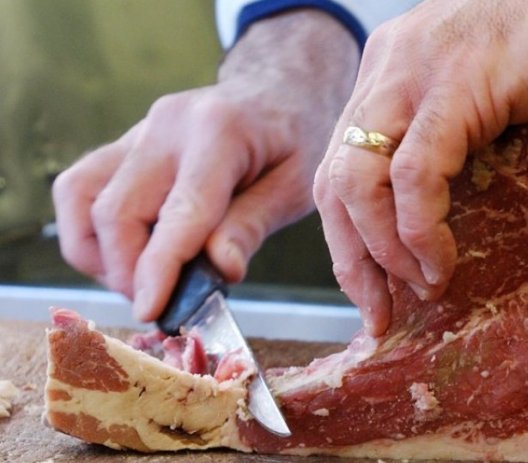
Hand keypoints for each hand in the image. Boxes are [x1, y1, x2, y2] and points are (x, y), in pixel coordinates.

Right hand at [53, 10, 358, 321]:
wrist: (277, 91)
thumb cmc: (296, 139)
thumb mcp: (296, 186)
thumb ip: (253, 226)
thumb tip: (220, 272)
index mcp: (221, 132)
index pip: (179, 212)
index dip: (159, 269)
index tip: (151, 311)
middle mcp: (167, 125)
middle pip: (116, 210)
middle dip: (128, 272)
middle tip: (161, 303)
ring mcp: (138, 129)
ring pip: (81, 198)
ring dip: (99, 254)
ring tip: (140, 281)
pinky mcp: (123, 142)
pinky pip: (81, 187)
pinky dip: (89, 231)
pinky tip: (126, 255)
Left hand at [314, 0, 527, 335]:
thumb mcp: (477, 98)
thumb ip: (443, 139)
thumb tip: (433, 220)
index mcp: (384, 75)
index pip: (338, 167)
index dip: (347, 238)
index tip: (369, 289)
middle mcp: (384, 72)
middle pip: (334, 181)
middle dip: (352, 260)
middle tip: (379, 313)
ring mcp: (413, 75)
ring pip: (358, 180)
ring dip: (384, 252)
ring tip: (422, 287)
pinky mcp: (455, 86)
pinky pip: (415, 174)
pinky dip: (420, 229)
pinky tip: (440, 260)